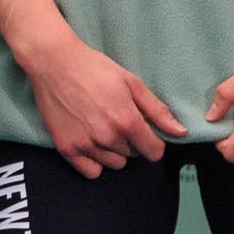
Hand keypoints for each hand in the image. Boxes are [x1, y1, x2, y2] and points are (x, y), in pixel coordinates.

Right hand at [17, 27, 185, 177]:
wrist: (53, 62)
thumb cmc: (94, 68)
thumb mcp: (131, 82)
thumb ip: (157, 110)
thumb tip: (180, 132)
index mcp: (127, 121)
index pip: (154, 151)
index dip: (153, 141)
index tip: (143, 131)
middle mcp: (107, 137)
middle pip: (133, 155)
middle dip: (130, 141)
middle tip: (116, 120)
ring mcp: (85, 144)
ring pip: (114, 163)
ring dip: (113, 151)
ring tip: (101, 129)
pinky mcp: (66, 147)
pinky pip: (91, 171)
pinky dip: (94, 161)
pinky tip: (90, 144)